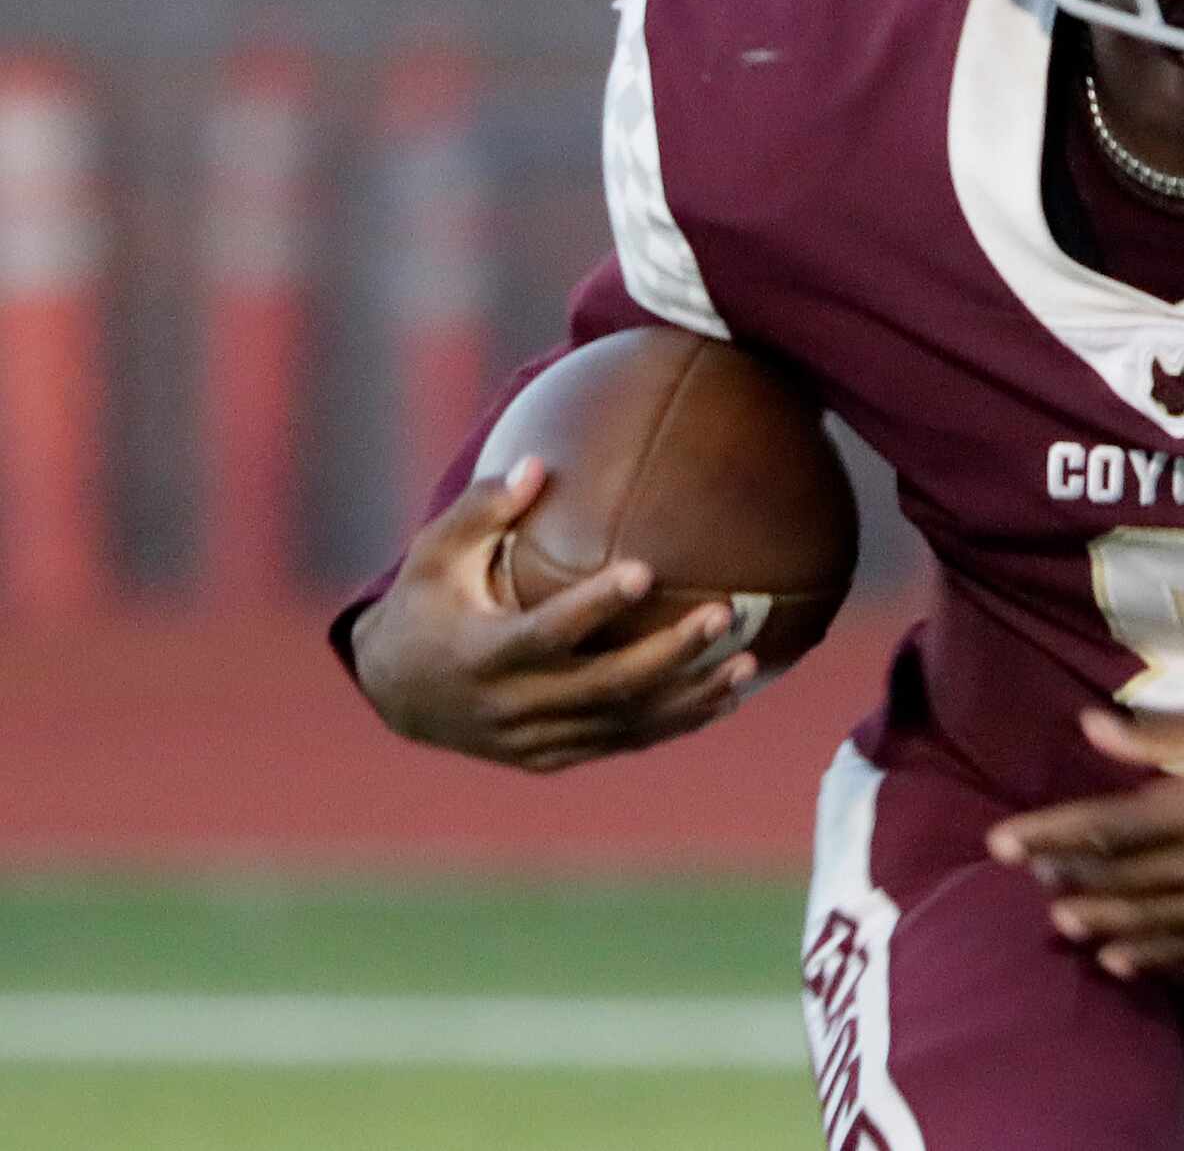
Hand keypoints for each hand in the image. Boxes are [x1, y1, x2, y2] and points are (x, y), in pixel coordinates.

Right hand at [349, 458, 754, 772]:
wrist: (396, 693)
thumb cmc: (426, 602)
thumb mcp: (435, 553)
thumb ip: (482, 508)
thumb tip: (539, 464)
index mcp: (481, 654)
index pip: (545, 633)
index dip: (594, 607)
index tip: (643, 572)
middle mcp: (510, 706)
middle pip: (604, 686)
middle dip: (670, 653)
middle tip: (725, 613)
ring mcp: (533, 740)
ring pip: (624, 724)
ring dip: (690, 697)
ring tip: (748, 662)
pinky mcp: (552, 758)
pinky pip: (622, 742)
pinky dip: (675, 724)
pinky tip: (726, 697)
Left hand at [985, 701, 1183, 983]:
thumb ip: (1163, 732)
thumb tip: (1092, 728)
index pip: (1112, 825)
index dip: (1053, 834)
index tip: (1003, 840)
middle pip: (1128, 878)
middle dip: (1072, 876)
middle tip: (1027, 875)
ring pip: (1158, 920)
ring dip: (1105, 920)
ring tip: (1062, 920)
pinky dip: (1156, 954)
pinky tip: (1121, 958)